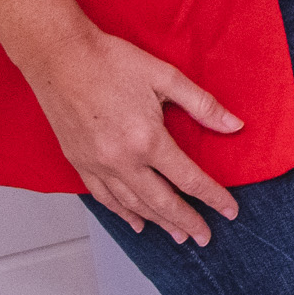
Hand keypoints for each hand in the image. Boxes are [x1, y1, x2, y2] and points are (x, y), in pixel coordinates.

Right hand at [22, 27, 242, 243]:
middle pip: (162, 202)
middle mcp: (122, 161)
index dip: (213, 197)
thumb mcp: (165, 77)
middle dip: (187, 222)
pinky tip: (135, 221)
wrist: (59, 56)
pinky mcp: (79, 163)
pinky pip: (104, 198)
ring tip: (177, 235)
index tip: (230, 211)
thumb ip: (202, 105)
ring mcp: (97, 165)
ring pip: (132, 205)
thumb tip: (234, 125)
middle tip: (204, 237)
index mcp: (148, 140)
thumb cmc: (111, 61)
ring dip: (158, 222)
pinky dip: (122, 213)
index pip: (189, 179)